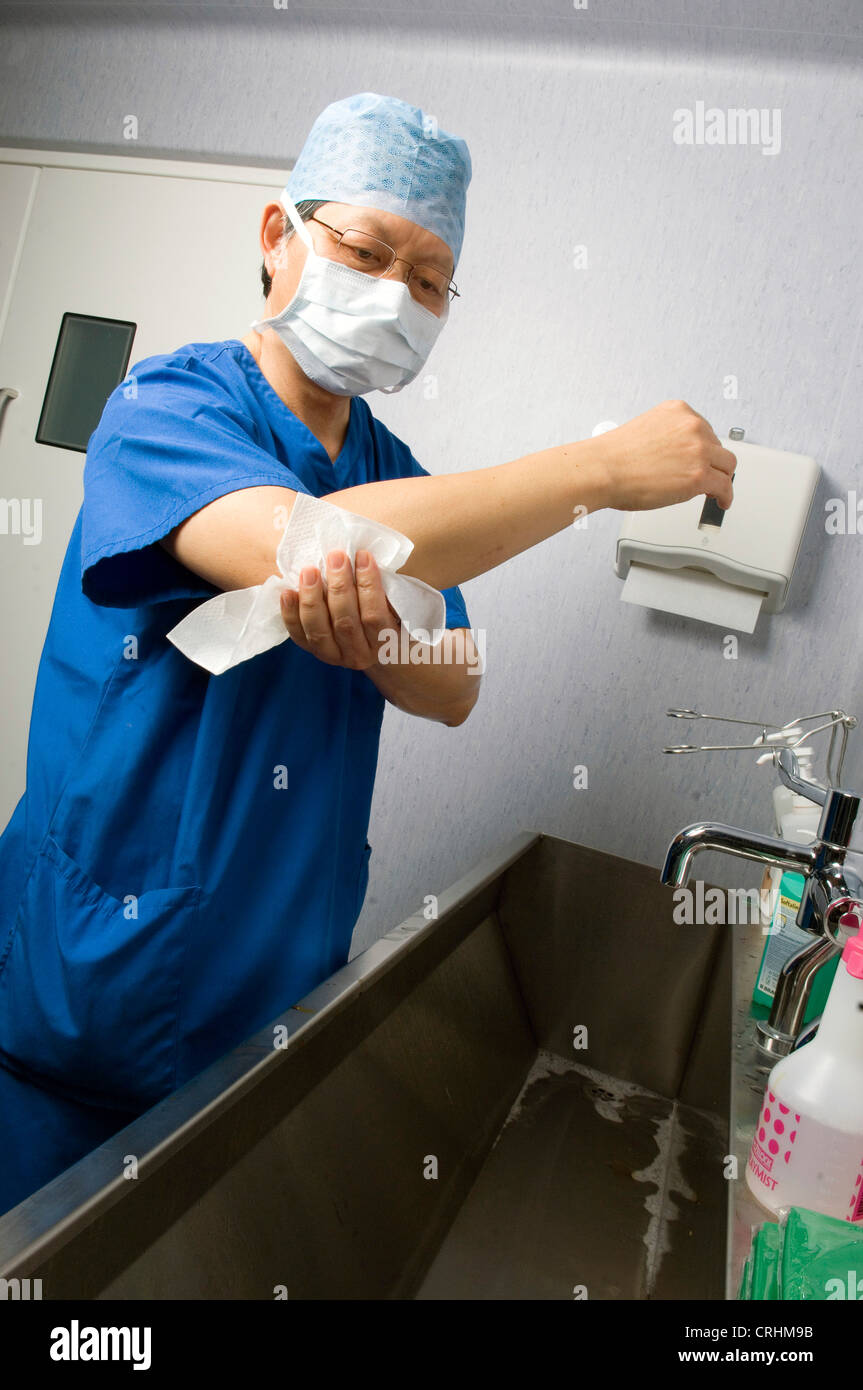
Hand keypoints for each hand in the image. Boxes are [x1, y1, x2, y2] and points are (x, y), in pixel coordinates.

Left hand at [280, 549, 398, 668]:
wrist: (380, 649)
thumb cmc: (390, 618)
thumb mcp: (397, 608)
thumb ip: (384, 589)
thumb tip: (365, 557)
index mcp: (385, 643)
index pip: (374, 616)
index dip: (368, 584)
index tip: (363, 556)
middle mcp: (360, 654)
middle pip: (345, 623)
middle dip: (339, 586)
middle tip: (336, 557)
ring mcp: (335, 656)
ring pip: (319, 631)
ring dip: (312, 598)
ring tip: (309, 571)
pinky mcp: (315, 652)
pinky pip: (299, 636)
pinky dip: (291, 614)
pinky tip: (288, 593)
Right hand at [597, 399, 737, 511]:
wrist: (602, 470)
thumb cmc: (615, 456)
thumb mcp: (647, 430)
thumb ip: (668, 437)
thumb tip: (678, 457)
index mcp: (678, 411)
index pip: (704, 429)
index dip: (703, 448)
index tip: (701, 458)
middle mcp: (692, 426)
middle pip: (718, 447)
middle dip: (712, 463)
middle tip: (707, 476)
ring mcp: (698, 450)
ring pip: (726, 465)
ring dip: (722, 478)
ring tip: (716, 490)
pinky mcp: (699, 475)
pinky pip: (725, 486)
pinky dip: (726, 496)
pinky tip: (722, 501)